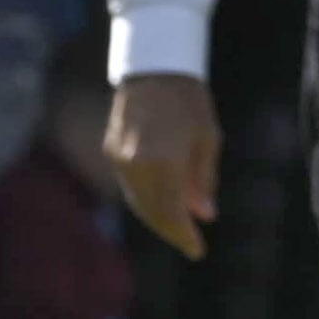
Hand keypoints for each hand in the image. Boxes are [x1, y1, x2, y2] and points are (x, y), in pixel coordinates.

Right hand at [109, 73, 221, 259]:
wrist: (154, 66)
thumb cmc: (189, 101)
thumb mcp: (207, 140)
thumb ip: (203, 181)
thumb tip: (205, 215)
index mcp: (163, 162)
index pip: (172, 214)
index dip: (184, 236)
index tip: (197, 252)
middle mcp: (136, 164)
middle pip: (151, 212)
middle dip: (171, 231)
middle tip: (189, 243)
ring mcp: (119, 158)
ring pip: (137, 201)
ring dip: (157, 217)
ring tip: (178, 227)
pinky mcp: (111, 149)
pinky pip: (128, 185)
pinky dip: (144, 199)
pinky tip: (161, 204)